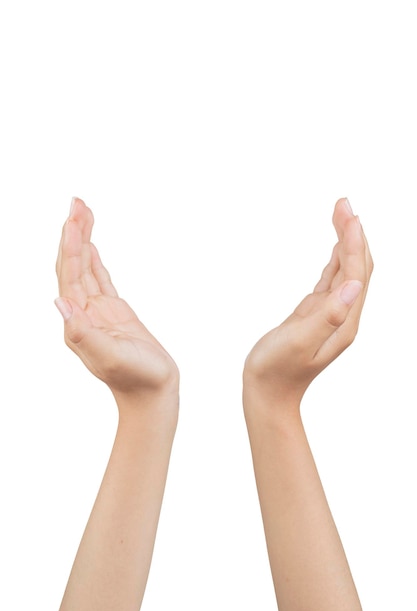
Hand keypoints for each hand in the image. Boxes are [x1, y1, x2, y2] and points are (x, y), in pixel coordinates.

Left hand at [55, 198, 178, 405]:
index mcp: (77, 321)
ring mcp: (98, 312)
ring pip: (85, 268)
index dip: (70, 244)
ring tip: (83, 212)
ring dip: (82, 240)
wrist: (152, 393)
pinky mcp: (114, 313)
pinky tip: (90, 245)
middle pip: (72, 265)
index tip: (74, 217)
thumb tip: (59, 302)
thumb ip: (82, 333)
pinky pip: (99, 279)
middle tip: (77, 202)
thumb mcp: (109, 357)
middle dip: (73, 233)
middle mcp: (82, 313)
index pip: (69, 274)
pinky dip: (93, 259)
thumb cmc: (136, 379)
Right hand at [243, 198, 372, 411]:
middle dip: (353, 233)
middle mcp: (343, 314)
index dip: (353, 242)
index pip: (356, 272)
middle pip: (356, 266)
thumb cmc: (277, 370)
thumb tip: (354, 284)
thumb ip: (328, 315)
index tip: (347, 214)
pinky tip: (335, 247)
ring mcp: (330, 314)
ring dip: (345, 241)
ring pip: (345, 270)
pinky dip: (335, 258)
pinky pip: (331, 280)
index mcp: (343, 320)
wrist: (268, 393)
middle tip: (342, 202)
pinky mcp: (315, 314)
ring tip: (340, 213)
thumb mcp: (300, 343)